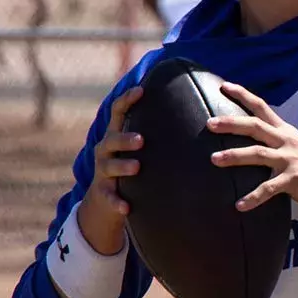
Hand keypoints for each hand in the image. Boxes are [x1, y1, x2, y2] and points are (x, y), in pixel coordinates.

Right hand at [75, 86, 142, 254]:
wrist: (105, 198)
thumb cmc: (131, 164)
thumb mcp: (138, 148)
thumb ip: (156, 131)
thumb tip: (194, 108)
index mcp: (116, 134)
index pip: (119, 112)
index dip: (127, 100)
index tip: (141, 90)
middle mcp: (106, 150)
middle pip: (111, 139)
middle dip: (125, 138)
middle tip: (141, 139)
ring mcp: (103, 171)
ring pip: (108, 166)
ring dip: (122, 165)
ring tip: (136, 167)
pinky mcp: (103, 193)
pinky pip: (109, 196)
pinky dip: (116, 201)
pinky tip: (126, 207)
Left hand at [208, 82, 297, 227]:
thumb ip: (280, 146)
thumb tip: (261, 148)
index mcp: (287, 133)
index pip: (262, 107)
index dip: (243, 95)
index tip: (224, 85)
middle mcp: (286, 142)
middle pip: (254, 126)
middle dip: (230, 123)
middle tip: (209, 123)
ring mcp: (290, 160)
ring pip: (257, 154)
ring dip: (233, 156)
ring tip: (214, 159)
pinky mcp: (294, 179)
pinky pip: (269, 189)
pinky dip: (253, 198)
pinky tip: (239, 206)